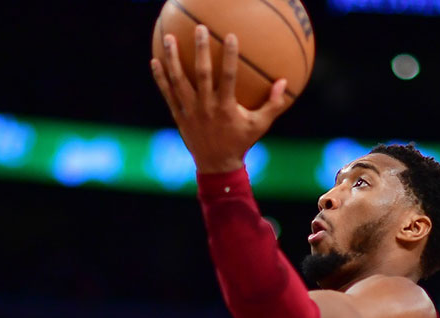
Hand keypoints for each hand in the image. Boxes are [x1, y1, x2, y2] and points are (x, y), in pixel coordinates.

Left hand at [150, 26, 289, 173]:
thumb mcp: (261, 125)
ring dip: (173, 59)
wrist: (216, 165)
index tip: (230, 36)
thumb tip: (285, 81)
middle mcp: (205, 107)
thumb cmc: (241, 142)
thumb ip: (274, 104)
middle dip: (200, 50)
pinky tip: (155, 61)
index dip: (228, 56)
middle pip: (201, 74)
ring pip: (179, 81)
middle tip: (199, 29)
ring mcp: (189, 111)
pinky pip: (167, 94)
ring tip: (169, 38)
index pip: (227, 77)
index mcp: (225, 107)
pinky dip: (160, 78)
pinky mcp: (179, 115)